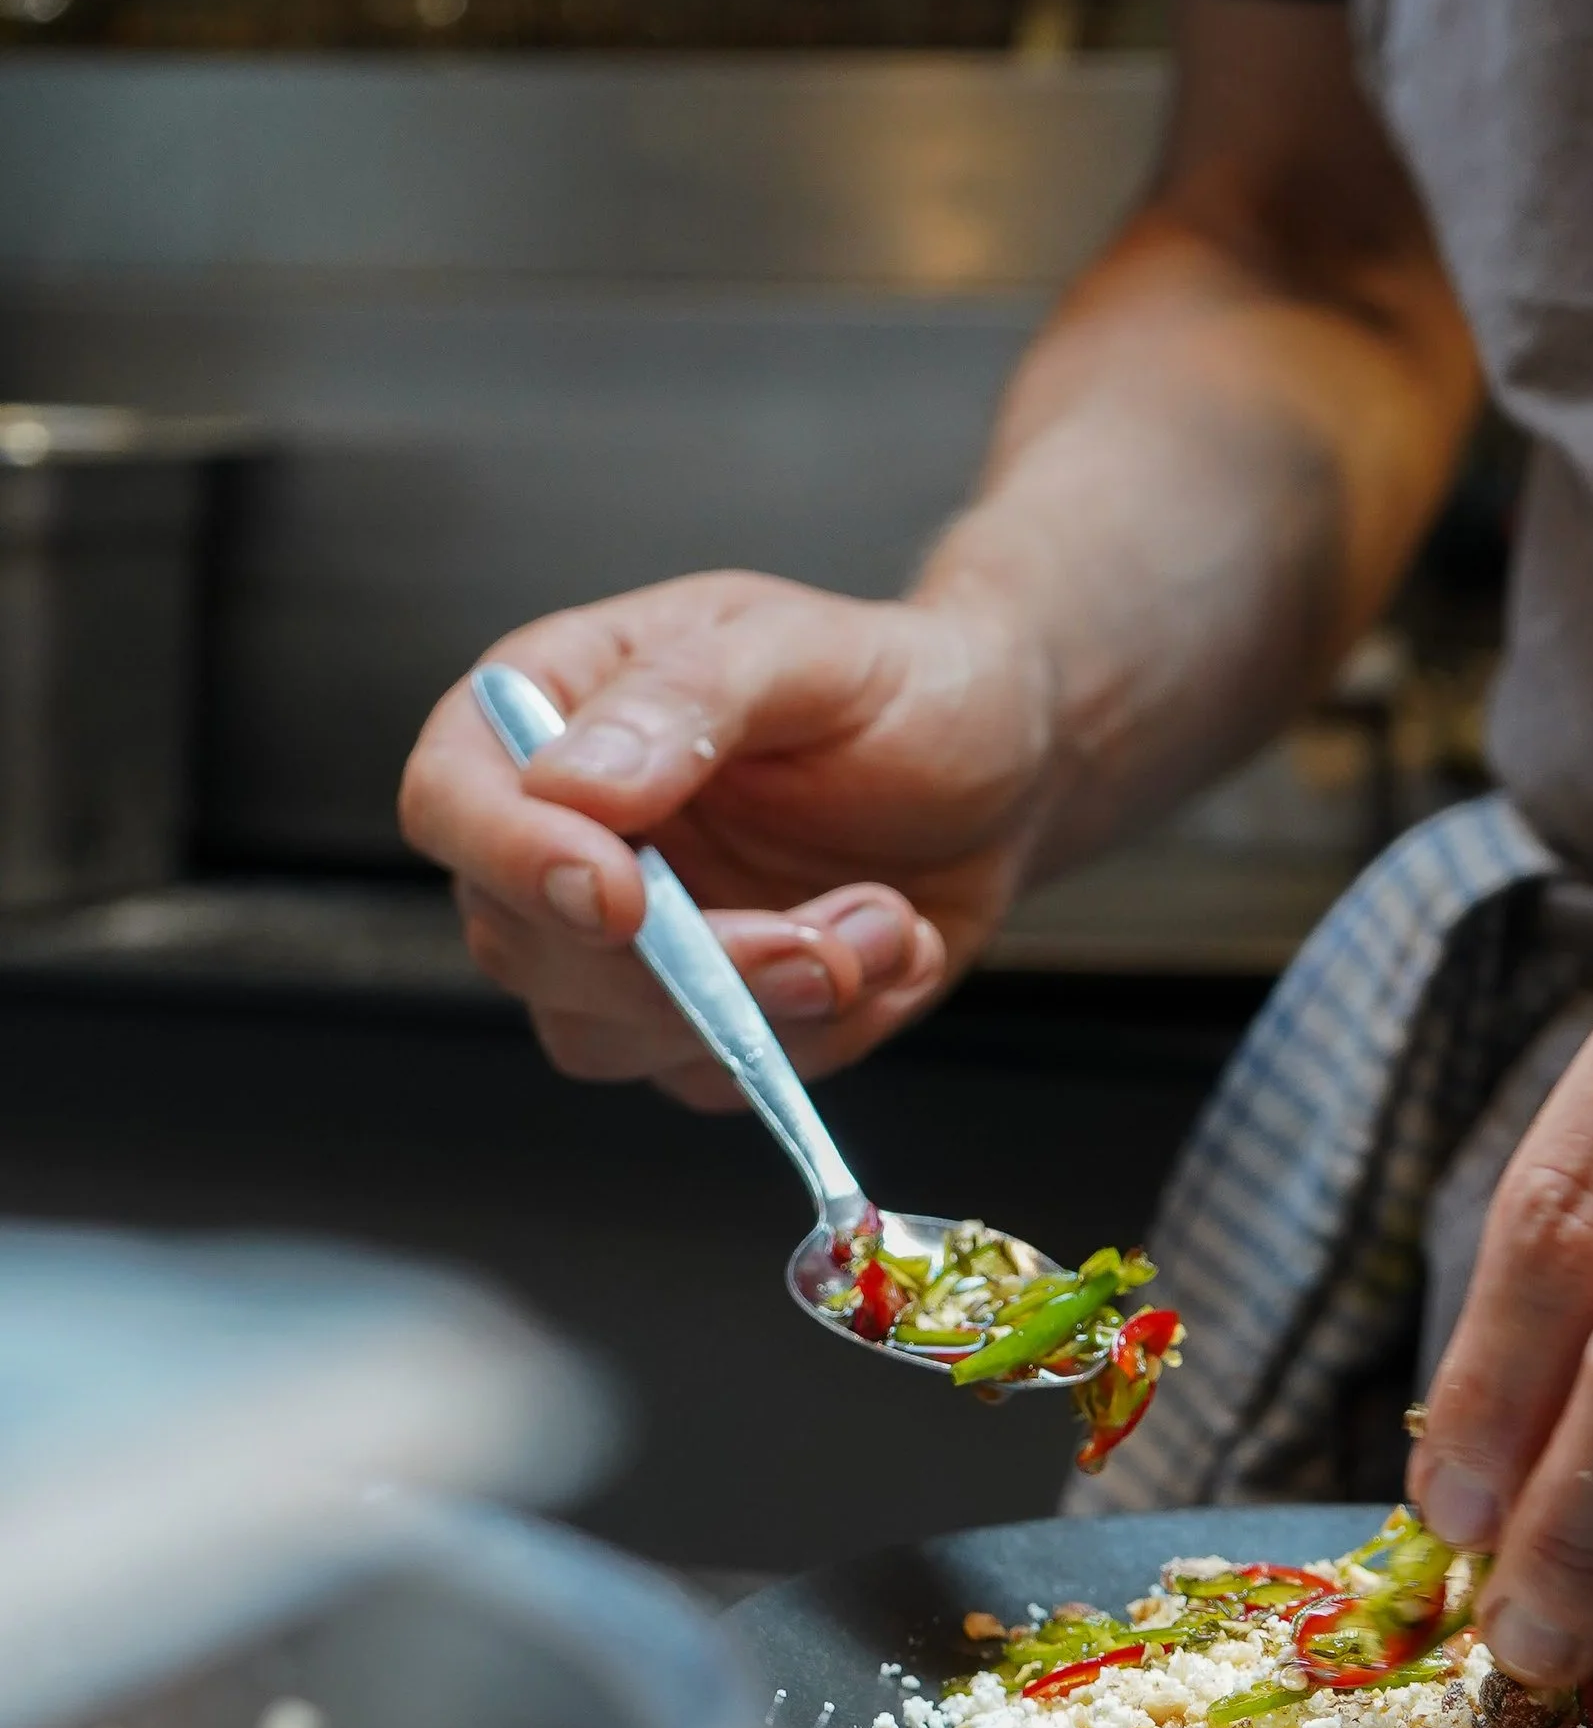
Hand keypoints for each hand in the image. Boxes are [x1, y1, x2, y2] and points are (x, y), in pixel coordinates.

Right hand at [399, 570, 1053, 1104]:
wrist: (1004, 771)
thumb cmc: (903, 685)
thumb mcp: (808, 652)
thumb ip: (687, 701)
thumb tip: (573, 783)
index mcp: (556, 710)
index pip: (453, 797)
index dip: (511, 858)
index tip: (619, 896)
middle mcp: (567, 836)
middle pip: (523, 947)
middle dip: (682, 965)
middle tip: (821, 936)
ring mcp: (626, 943)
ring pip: (610, 1037)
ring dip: (763, 1009)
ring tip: (885, 922)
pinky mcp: (700, 1020)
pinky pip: (718, 1075)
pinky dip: (822, 1037)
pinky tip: (893, 946)